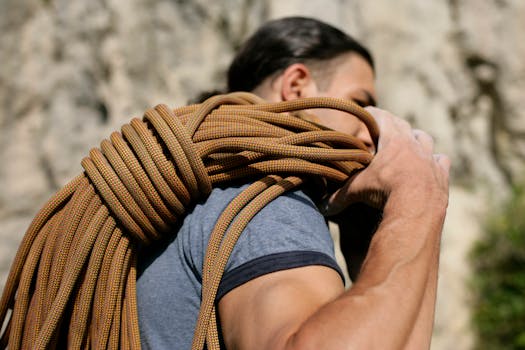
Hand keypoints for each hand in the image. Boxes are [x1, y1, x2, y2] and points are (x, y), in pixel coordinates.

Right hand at [323, 107, 449, 215]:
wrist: (417, 206)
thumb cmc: (384, 191)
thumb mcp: (357, 191)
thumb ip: (339, 196)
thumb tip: (322, 207)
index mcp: (392, 141)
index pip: (381, 118)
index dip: (372, 114)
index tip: (367, 111)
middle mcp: (413, 144)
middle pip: (403, 125)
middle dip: (393, 124)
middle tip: (385, 126)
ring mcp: (429, 158)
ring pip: (425, 139)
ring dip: (417, 138)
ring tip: (412, 140)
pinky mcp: (441, 174)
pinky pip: (441, 161)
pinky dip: (436, 160)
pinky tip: (432, 164)